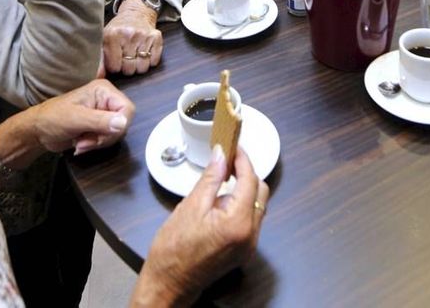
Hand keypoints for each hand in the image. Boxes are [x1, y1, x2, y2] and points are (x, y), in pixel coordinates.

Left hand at [29, 79, 134, 154]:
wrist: (37, 132)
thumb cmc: (52, 119)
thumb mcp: (76, 119)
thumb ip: (100, 120)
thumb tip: (124, 123)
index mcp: (104, 90)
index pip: (128, 109)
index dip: (118, 126)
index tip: (100, 135)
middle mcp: (107, 100)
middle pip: (124, 123)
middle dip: (105, 137)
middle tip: (85, 140)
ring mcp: (104, 113)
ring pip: (117, 133)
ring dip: (98, 142)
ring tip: (81, 142)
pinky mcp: (100, 125)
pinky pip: (109, 138)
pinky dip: (96, 144)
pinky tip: (81, 143)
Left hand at [103, 0, 162, 75]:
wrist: (136, 13)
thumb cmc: (118, 30)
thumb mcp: (105, 41)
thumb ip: (100, 59)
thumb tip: (98, 77)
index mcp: (112, 35)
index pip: (114, 67)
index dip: (115, 67)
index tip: (115, 61)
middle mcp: (129, 34)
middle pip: (129, 69)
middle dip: (127, 67)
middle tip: (126, 58)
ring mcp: (144, 36)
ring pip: (142, 68)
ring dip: (138, 66)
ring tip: (135, 56)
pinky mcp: (156, 37)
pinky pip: (154, 62)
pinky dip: (150, 61)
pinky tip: (144, 52)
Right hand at [131, 146, 268, 305]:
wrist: (168, 284)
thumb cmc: (173, 250)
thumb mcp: (190, 206)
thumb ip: (211, 178)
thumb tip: (221, 155)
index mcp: (238, 222)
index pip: (250, 180)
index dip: (242, 160)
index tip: (233, 147)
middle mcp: (250, 235)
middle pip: (261, 192)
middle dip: (246, 174)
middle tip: (228, 160)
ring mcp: (249, 245)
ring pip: (258, 206)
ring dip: (245, 190)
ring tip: (223, 179)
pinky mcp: (244, 250)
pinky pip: (251, 220)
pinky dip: (242, 206)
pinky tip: (223, 201)